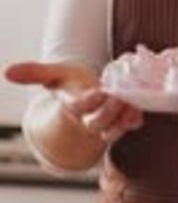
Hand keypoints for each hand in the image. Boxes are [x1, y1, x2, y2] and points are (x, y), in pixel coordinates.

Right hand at [4, 61, 143, 143]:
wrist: (85, 103)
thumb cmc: (69, 86)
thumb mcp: (53, 76)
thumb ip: (33, 73)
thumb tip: (6, 72)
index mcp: (73, 107)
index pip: (78, 108)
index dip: (88, 102)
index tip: (99, 91)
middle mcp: (88, 119)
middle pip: (98, 123)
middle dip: (108, 112)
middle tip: (118, 97)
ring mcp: (105, 125)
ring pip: (114, 131)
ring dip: (123, 119)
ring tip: (131, 104)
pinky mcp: (121, 124)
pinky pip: (129, 127)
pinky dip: (135, 120)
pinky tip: (138, 112)